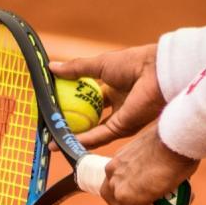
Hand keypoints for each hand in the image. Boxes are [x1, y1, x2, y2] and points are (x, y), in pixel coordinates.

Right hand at [49, 45, 165, 149]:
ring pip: (91, 131)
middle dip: (70, 123)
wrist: (155, 73)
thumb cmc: (132, 63)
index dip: (71, 102)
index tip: (53, 105)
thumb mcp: (99, 64)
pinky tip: (64, 142)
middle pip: (89, 118)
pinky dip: (80, 140)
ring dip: (72, 136)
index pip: (88, 98)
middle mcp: (116, 106)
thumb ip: (76, 69)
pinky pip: (97, 136)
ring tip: (52, 140)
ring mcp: (119, 119)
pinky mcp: (121, 129)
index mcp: (113, 88)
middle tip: (50, 126)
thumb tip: (51, 68)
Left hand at [101, 128, 198, 204]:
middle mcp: (111, 176)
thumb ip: (152, 170)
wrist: (177, 137)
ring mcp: (117, 188)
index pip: (120, 191)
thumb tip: (164, 183)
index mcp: (116, 164)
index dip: (140, 201)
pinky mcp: (129, 199)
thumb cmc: (175, 141)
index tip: (162, 200)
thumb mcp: (158, 155)